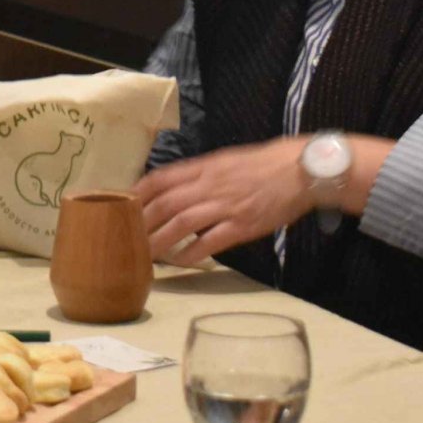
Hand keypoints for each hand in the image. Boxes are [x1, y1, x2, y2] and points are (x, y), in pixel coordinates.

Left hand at [137, 137, 314, 265]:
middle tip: (126, 238)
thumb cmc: (262, 165)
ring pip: (182, 223)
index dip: (138, 193)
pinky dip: (192, 253)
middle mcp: (210, 185)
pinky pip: (211, 241)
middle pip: (166, 204)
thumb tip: (172, 188)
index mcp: (205, 167)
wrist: (300, 169)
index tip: (122, 206)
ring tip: (146, 255)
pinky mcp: (243, 225)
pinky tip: (181, 262)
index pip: (162, 178)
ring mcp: (226, 205)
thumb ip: (199, 174)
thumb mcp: (225, 160)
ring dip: (160, 241)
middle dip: (142, 222)